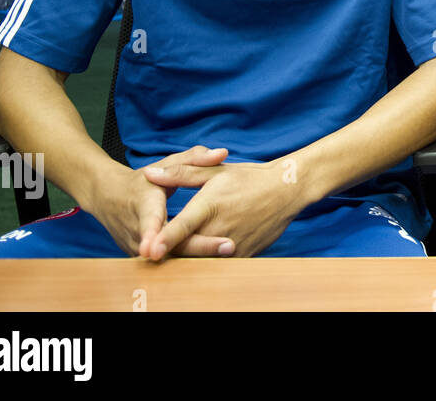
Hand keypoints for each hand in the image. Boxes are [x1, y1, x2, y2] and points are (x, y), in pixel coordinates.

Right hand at [84, 145, 235, 258]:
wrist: (108, 198)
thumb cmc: (143, 179)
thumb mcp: (165, 164)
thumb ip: (194, 159)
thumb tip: (222, 153)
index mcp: (143, 204)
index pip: (149, 222)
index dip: (151, 236)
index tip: (153, 252)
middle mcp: (138, 231)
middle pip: (168, 246)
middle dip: (198, 249)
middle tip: (229, 246)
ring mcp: (139, 248)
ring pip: (171, 258)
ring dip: (200, 260)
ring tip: (232, 256)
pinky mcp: (144, 258)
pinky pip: (171, 261)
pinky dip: (192, 262)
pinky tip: (221, 261)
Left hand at [141, 159, 308, 260]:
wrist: (286, 191)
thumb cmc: (249, 179)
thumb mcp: (215, 171)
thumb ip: (180, 173)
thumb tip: (150, 173)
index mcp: (210, 205)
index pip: (182, 227)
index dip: (165, 239)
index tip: (149, 250)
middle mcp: (220, 228)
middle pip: (185, 249)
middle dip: (169, 250)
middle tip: (153, 248)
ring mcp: (233, 245)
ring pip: (200, 259)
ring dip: (187, 256)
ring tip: (176, 249)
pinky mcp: (243, 255)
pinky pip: (217, 263)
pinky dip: (206, 259)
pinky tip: (204, 249)